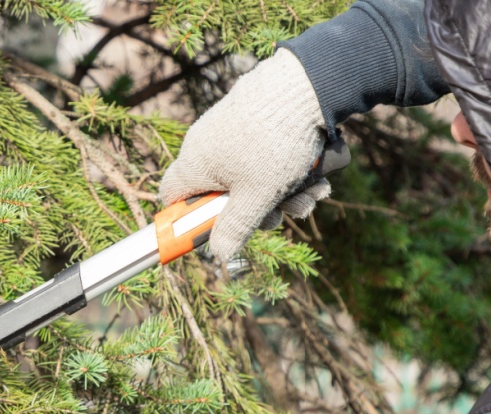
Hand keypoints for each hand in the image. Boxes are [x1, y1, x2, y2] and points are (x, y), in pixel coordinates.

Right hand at [159, 48, 328, 261]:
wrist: (308, 82)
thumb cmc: (275, 142)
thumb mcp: (257, 196)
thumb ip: (235, 228)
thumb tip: (218, 255)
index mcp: (195, 162)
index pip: (172, 196)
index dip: (189, 219)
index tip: (215, 230)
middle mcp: (207, 142)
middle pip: (223, 191)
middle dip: (257, 209)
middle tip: (282, 215)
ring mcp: (232, 127)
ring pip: (253, 174)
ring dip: (285, 192)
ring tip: (314, 191)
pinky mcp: (257, 115)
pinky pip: (267, 152)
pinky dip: (292, 167)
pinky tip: (319, 172)